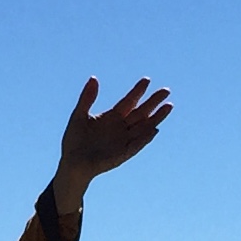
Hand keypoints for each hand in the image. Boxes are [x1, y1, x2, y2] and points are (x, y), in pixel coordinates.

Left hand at [52, 76, 171, 207]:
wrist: (72, 163)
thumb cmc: (74, 140)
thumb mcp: (79, 115)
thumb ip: (87, 98)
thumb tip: (93, 78)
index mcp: (112, 117)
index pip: (129, 101)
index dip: (137, 91)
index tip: (147, 80)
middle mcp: (121, 127)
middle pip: (141, 112)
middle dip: (153, 102)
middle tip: (166, 91)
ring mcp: (123, 141)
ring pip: (144, 127)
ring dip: (156, 118)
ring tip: (168, 106)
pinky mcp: (122, 154)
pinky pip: (136, 145)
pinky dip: (145, 138)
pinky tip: (154, 129)